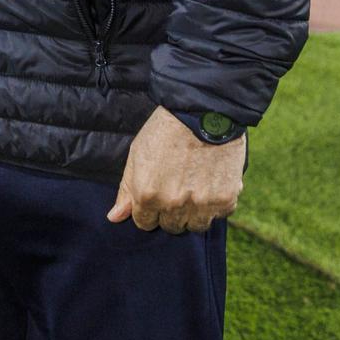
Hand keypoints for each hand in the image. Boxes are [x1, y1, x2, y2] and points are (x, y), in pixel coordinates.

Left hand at [107, 106, 243, 233]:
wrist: (202, 112)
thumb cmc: (165, 130)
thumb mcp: (137, 155)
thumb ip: (126, 189)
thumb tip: (114, 217)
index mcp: (147, 194)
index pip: (144, 222)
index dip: (148, 210)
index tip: (155, 196)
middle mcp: (173, 204)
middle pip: (170, 227)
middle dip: (170, 212)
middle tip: (175, 188)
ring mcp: (201, 205)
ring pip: (195, 226)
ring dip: (193, 213)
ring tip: (193, 188)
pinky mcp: (225, 200)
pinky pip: (219, 215)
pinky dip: (214, 204)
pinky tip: (210, 183)